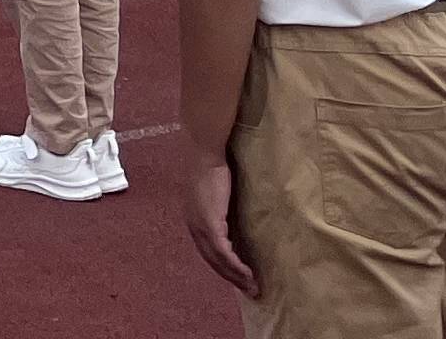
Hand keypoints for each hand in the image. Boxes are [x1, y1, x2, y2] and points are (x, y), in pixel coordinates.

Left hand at [183, 157, 256, 295]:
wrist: (206, 155)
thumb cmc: (213, 170)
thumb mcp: (216, 195)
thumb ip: (221, 210)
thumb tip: (235, 221)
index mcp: (193, 220)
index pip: (207, 251)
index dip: (223, 267)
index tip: (238, 279)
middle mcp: (193, 226)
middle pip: (211, 260)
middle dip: (231, 277)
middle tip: (250, 290)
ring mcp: (200, 225)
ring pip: (217, 259)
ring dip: (235, 276)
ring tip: (252, 287)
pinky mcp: (210, 223)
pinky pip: (223, 251)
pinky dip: (235, 265)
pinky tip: (246, 273)